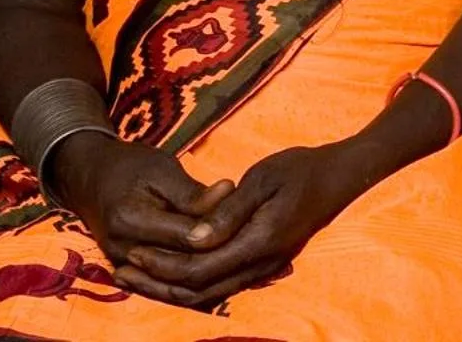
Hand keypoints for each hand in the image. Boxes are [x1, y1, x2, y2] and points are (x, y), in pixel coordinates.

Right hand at [50, 132, 234, 279]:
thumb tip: (230, 193)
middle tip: (247, 230)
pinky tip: (216, 258)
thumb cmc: (130, 167)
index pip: (188, 237)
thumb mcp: (162, 170)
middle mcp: (124, 250)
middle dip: (219, 250)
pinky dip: (192, 273)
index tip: (244, 212)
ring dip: (208, 265)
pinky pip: (166, 281)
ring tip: (235, 243)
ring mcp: (124, 266)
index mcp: (131, 220)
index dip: (221, 228)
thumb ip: (193, 192)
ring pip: (178, 278)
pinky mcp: (129, 272)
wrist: (91, 180)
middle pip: (184, 263)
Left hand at [113, 143, 364, 308]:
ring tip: (137, 274)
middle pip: (200, 290)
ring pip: (210, 293)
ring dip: (170, 287)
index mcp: (260, 242)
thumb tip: (193, 238)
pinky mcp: (264, 262)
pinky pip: (221, 284)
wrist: (340, 177)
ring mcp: (265, 267)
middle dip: (157, 284)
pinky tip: (169, 270)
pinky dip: (191, 282)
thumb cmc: (301, 168)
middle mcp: (262, 264)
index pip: (200, 268)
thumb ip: (228, 212)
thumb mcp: (263, 178)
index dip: (163, 265)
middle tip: (122, 271)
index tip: (132, 251)